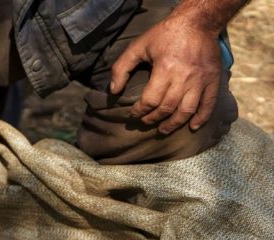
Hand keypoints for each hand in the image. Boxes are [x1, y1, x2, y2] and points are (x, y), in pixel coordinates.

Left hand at [110, 14, 221, 133]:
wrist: (198, 22)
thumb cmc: (165, 35)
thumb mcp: (138, 46)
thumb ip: (121, 68)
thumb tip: (114, 91)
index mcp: (165, 69)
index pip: (150, 100)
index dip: (139, 111)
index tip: (134, 114)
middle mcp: (184, 77)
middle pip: (167, 108)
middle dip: (153, 119)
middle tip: (145, 122)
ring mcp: (200, 80)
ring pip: (187, 110)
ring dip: (174, 124)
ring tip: (163, 130)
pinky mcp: (213, 79)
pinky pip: (209, 104)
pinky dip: (202, 118)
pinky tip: (193, 127)